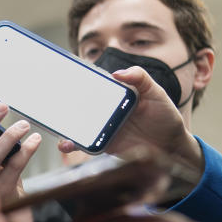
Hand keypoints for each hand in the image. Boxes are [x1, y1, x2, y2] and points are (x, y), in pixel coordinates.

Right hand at [58, 66, 203, 177]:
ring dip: (63, 124)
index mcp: (115, 95)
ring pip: (76, 123)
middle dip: (62, 102)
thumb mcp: (156, 93)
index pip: (92, 85)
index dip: (76, 80)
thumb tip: (117, 73)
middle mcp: (105, 110)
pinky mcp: (102, 144)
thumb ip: (140, 78)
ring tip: (55, 123)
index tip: (61, 75)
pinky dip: (72, 143)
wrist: (172, 149)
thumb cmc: (165, 117)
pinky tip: (67, 143)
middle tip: (50, 100)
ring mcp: (102, 127)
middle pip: (78, 104)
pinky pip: (83, 143)